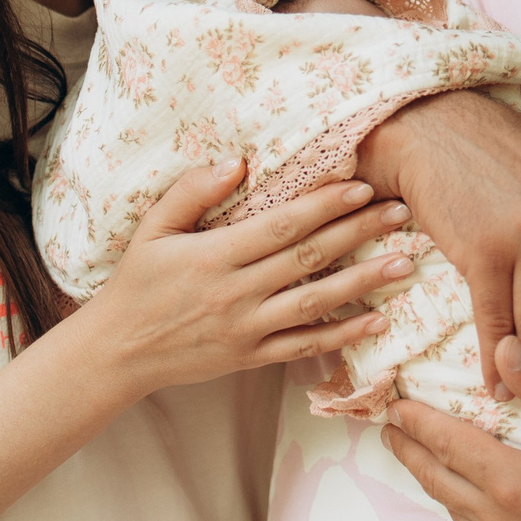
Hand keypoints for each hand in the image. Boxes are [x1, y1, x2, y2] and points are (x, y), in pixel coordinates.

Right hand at [90, 161, 414, 396]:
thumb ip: (192, 192)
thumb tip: (239, 163)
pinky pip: (304, 345)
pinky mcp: (251, 357)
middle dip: (358, 232)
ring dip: (364, 282)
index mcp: (213, 256)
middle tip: (400, 212)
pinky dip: (342, 335)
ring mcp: (246, 329)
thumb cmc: (137, 283)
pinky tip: (377, 319)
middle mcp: (235, 293)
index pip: (280, 226)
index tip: (361, 185)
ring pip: (315, 302)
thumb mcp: (152, 229)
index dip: (324, 204)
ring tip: (403, 263)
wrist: (117, 351)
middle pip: (308, 258)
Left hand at [381, 335, 520, 520]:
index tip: (395, 408)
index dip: (420, 425)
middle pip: (441, 481)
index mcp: (511, 482)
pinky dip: (464, 512)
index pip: (450, 445)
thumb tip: (506, 347)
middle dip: (412, 454)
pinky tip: (470, 506)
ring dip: (435, 483)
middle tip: (390, 432)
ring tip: (421, 462)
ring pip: (458, 513)